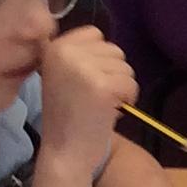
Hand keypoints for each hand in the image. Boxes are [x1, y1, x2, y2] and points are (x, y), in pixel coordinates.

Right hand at [36, 25, 137, 176]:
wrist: (65, 153)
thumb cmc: (68, 118)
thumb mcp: (63, 76)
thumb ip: (79, 56)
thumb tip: (105, 44)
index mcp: (55, 47)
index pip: (95, 33)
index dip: (101, 58)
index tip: (89, 81)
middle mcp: (66, 52)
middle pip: (114, 50)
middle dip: (113, 74)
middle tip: (95, 97)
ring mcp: (84, 68)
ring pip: (125, 67)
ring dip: (121, 88)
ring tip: (101, 105)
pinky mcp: (102, 86)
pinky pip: (131, 84)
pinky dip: (128, 100)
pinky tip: (110, 112)